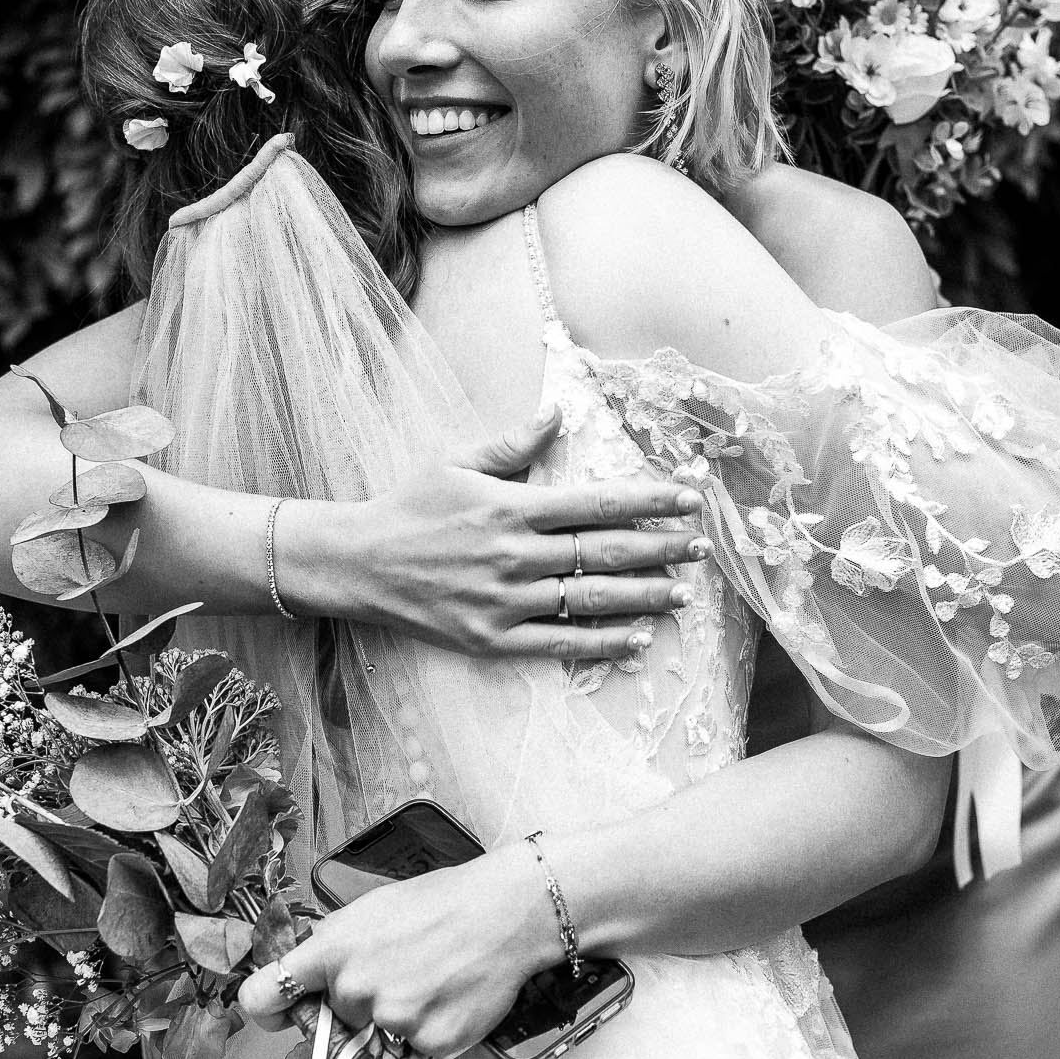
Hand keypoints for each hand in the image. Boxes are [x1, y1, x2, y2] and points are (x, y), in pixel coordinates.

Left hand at [237, 846, 558, 1058]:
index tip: (280, 1013)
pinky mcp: (428, 1043)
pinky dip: (428, 1033)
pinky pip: (412, 1051)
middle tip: (397, 973)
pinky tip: (448, 998)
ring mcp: (392, 1020)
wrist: (505, 912)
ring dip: (395, 1020)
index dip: (269, 1010)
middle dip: (356, 1005)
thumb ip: (331, 945)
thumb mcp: (370, 909)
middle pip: (333, 1019)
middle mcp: (354, 989)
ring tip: (429, 980)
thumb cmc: (442, 902)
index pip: (262, 997)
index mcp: (331, 950)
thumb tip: (305, 976)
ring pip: (374, 1037)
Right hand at [344, 407, 706, 661]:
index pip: (597, 502)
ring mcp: (504, 600)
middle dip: (661, 547)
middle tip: (702, 547)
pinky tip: (637, 639)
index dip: (649, 500)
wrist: (357, 563)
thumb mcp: (455, 462)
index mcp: (512, 507)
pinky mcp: (491, 638)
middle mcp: (514, 555)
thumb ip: (512, 445)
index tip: (689, 498)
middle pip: (604, 551)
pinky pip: (557, 643)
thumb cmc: (408, 506)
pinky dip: (601, 642)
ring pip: (589, 599)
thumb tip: (557, 415)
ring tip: (682, 594)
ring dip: (642, 596)